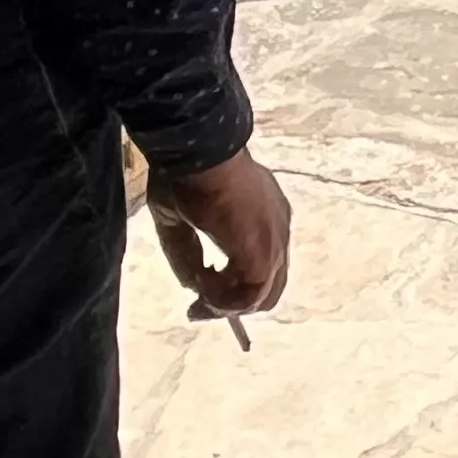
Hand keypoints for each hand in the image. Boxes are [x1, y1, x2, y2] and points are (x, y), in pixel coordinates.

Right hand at [149, 149, 291, 315]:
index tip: (201, 293)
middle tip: (199, 307)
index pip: (263, 263)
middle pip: (268, 286)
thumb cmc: (188, 174)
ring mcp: (275, 241)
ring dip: (225, 303)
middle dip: (232, 303)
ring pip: (260, 295)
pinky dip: (224, 299)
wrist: (200, 150)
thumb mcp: (179, 218)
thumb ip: (186, 254)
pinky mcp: (263, 254)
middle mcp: (278, 229)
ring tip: (197, 297)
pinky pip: (248, 295)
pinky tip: (201, 284)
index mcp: (267, 214)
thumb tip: (192, 286)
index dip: (235, 284)